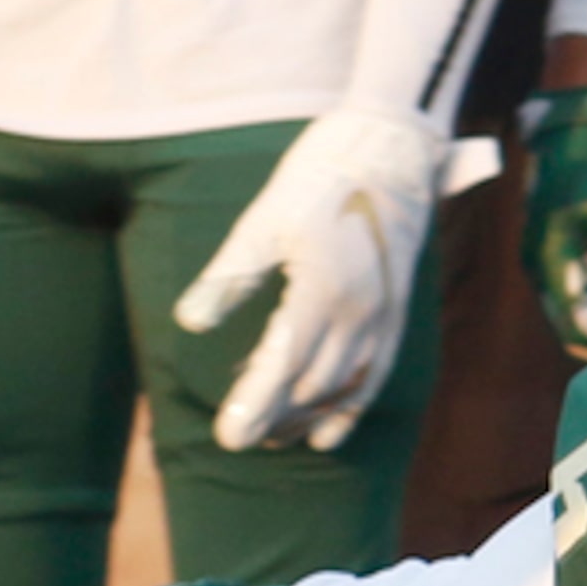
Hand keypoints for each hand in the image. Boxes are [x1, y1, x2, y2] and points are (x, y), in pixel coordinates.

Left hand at [174, 108, 446, 451]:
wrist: (391, 147)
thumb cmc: (320, 178)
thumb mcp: (264, 221)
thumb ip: (229, 276)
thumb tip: (189, 322)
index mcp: (322, 288)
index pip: (282, 364)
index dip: (255, 404)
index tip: (229, 438)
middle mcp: (360, 311)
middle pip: (311, 386)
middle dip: (274, 415)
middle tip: (238, 436)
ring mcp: (384, 316)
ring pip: (343, 388)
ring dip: (307, 417)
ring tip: (273, 438)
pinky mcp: (397, 314)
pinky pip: (375, 376)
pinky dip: (350, 410)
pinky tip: (326, 436)